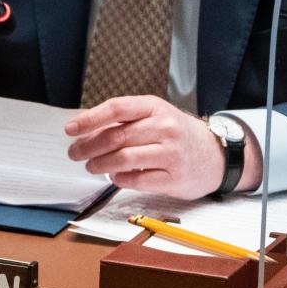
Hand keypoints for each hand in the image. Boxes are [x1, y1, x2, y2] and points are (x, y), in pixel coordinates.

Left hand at [66, 95, 233, 199]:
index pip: (116, 108)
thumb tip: (86, 130)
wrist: (215, 154)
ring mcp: (171, 153)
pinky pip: (138, 180)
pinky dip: (120, 179)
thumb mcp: (155, 116)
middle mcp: (164, 127)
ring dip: (100, 164)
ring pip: (124, 159)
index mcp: (155, 107)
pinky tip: (114, 177)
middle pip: (116, 136)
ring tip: (91, 166)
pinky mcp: (175, 177)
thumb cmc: (177, 134)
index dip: (89, 119)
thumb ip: (125, 122)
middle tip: (75, 153)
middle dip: (88, 146)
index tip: (70, 129)